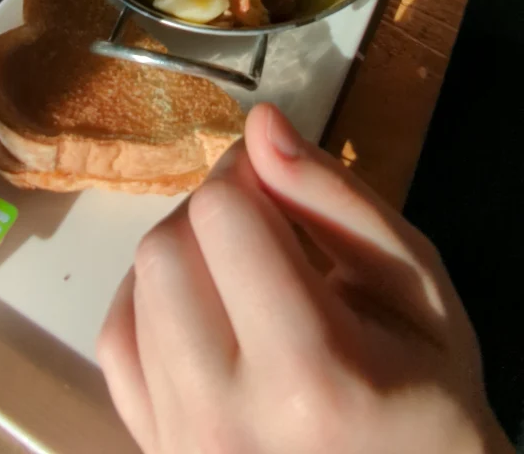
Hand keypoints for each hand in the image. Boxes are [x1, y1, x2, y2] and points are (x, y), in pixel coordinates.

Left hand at [98, 103, 512, 453]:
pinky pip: (116, 338)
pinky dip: (152, 299)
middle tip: (266, 223)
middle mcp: (227, 415)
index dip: (247, 174)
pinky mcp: (155, 448)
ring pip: (139, 287)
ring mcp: (181, 442)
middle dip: (213, 210)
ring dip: (186, 251)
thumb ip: (334, 196)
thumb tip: (260, 124)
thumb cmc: (427, 387)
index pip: (222, 216)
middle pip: (166, 248)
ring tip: (244, 270)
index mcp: (310, 369)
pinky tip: (204, 302)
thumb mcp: (410, 279)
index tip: (277, 179)